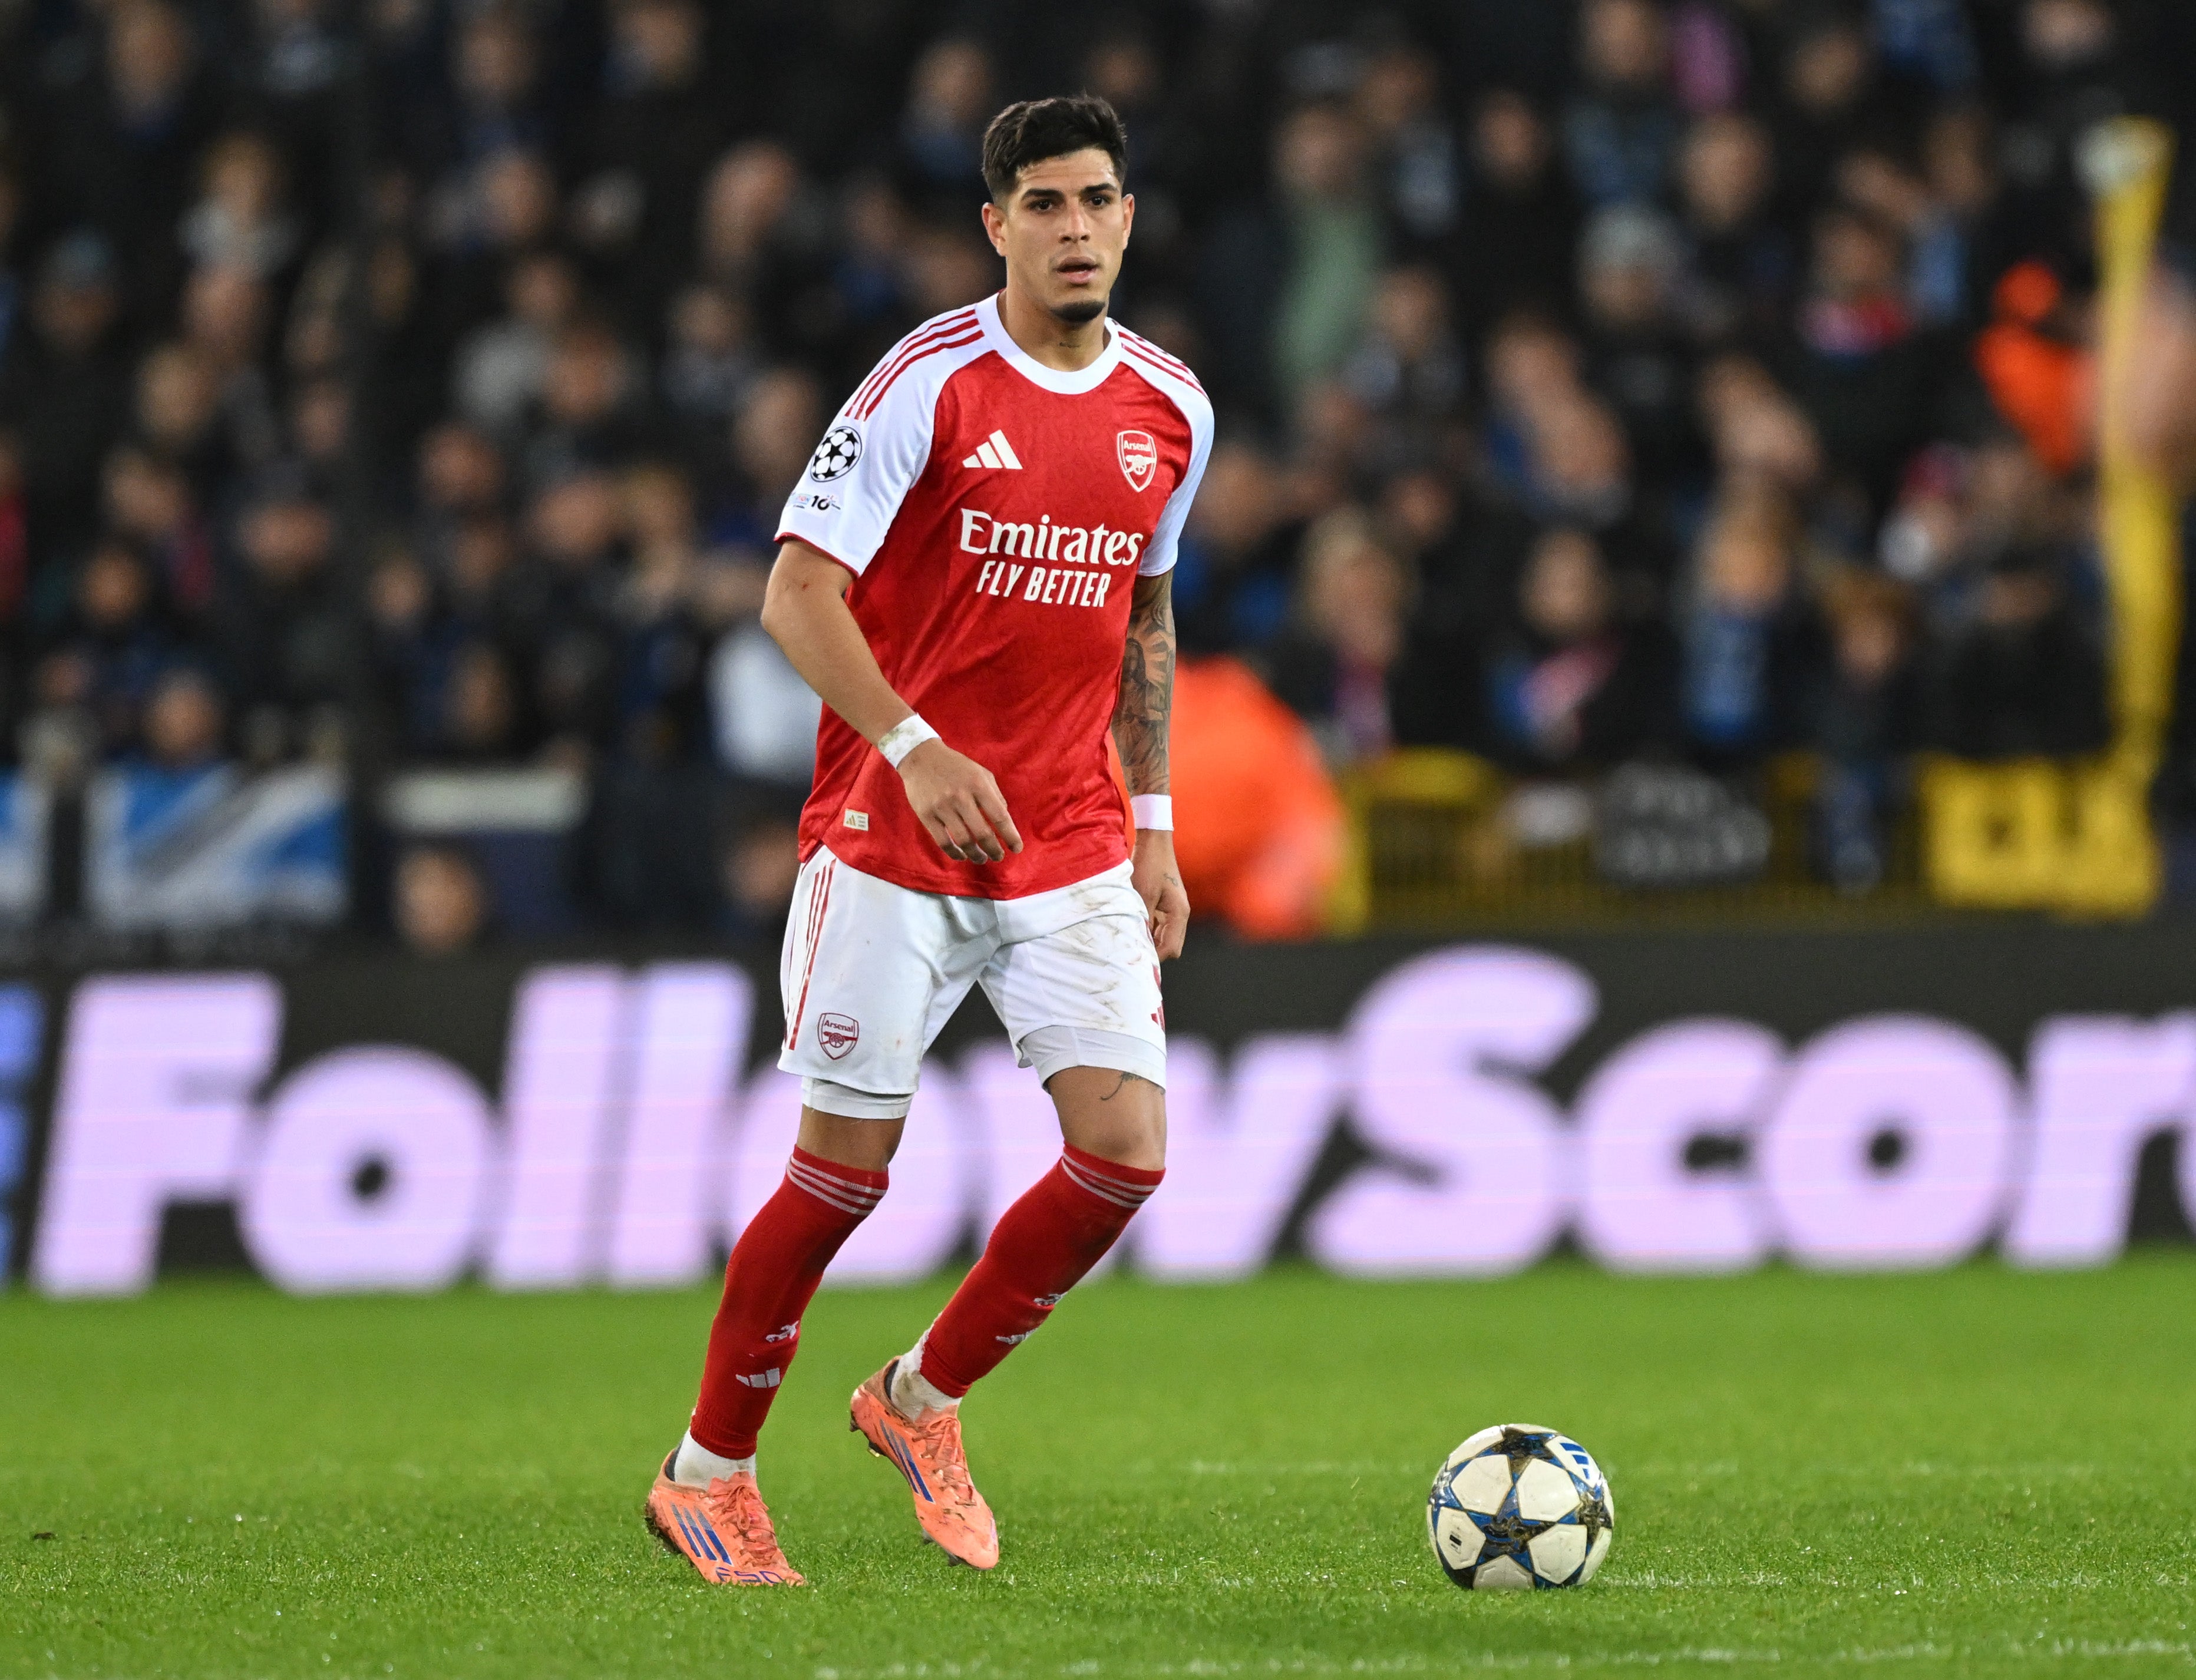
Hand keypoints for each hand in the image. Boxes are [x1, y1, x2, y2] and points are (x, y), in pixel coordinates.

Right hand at [897, 738, 1022, 862]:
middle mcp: (961, 796)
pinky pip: (943, 841)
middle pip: (982, 833)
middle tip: (999, 857)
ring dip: (976, 855)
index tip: (1017, 848)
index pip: (1000, 816)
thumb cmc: (956, 766)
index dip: (1010, 836)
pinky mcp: (926, 815)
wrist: (921, 757)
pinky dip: (954, 853)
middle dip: (994, 850)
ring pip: (963, 840)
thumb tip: (1005, 822)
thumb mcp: (981, 773)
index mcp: (978, 785)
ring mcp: (942, 807)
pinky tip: (962, 855)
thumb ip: (995, 795)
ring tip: (982, 858)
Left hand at [1131, 829, 1188, 959]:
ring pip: (1165, 937)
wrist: (1153, 841)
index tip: (1136, 962)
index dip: (1154, 957)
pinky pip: (1160, 926)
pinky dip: (1149, 930)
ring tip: (1131, 943)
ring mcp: (1174, 909)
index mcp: (1179, 913)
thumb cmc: (1149, 865)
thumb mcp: (1142, 895)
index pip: (1171, 948)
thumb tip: (1138, 944)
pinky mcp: (1166, 904)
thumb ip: (1143, 921)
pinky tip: (1134, 928)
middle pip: (1171, 946)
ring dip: (1151, 941)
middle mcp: (1180, 914)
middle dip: (1154, 952)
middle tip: (1132, 954)